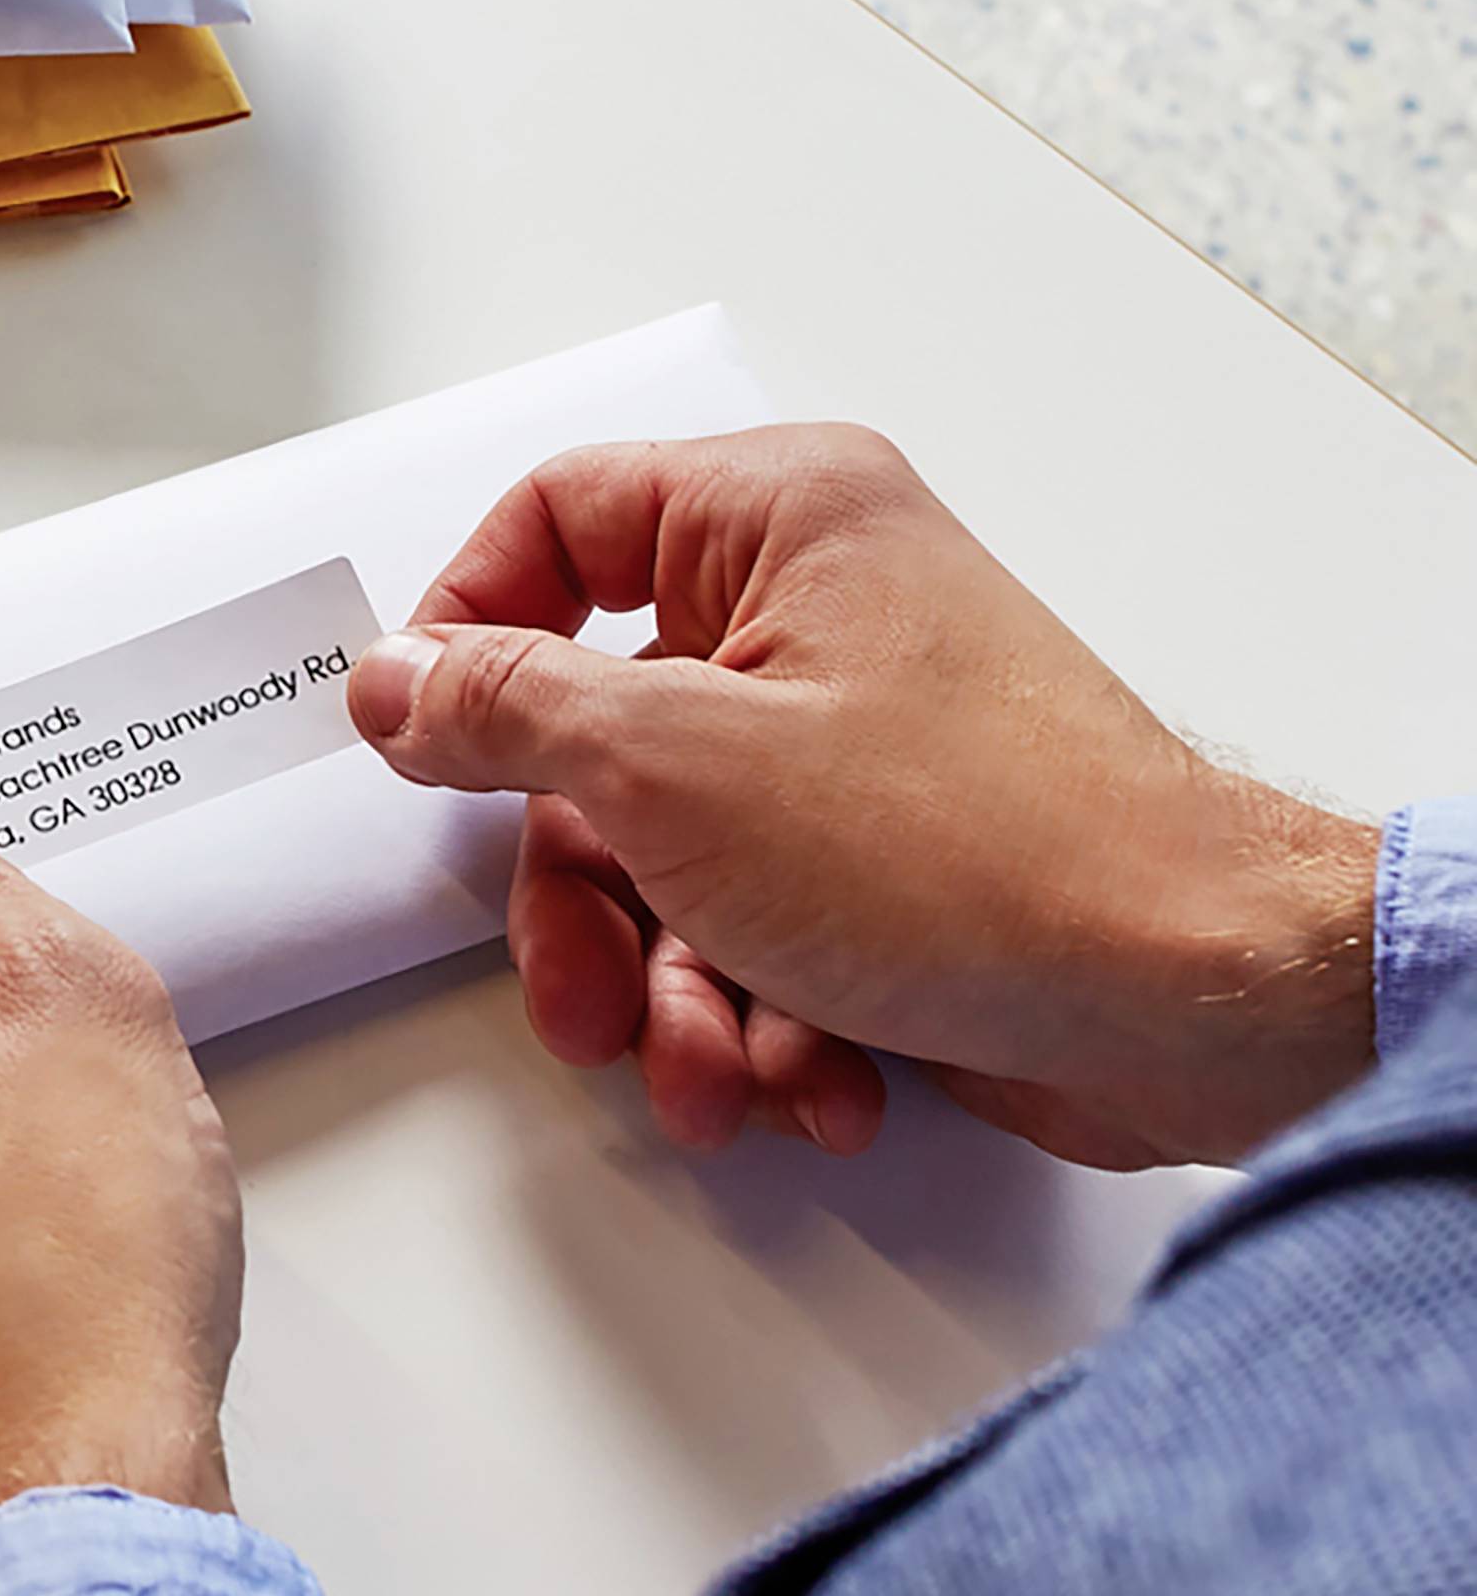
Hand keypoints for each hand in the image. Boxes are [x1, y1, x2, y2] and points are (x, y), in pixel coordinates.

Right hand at [347, 425, 1375, 1169]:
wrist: (1196, 1002)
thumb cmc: (983, 851)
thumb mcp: (673, 766)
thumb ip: (505, 710)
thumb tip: (398, 679)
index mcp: (779, 520)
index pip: (558, 518)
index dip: (467, 625)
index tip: (421, 741)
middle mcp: (820, 611)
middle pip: (594, 736)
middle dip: (584, 903)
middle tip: (584, 994)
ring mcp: (856, 741)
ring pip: (669, 858)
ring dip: (671, 991)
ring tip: (715, 1072)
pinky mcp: (891, 859)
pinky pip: (757, 924)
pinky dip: (759, 1016)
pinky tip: (809, 1077)